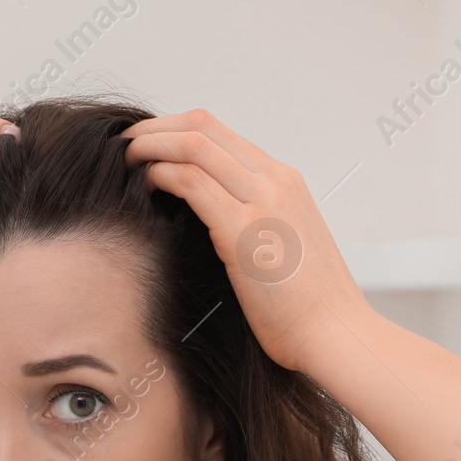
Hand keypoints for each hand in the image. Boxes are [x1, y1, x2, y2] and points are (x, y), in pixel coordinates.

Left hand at [120, 108, 369, 373]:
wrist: (337, 335)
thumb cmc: (307, 308)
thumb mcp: (283, 248)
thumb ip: (254, 224)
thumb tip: (209, 225)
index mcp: (286, 182)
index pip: (220, 133)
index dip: (174, 130)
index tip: (146, 145)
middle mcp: (276, 180)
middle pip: (203, 125)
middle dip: (155, 128)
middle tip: (124, 144)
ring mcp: (263, 201)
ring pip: (193, 145)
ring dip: (149, 146)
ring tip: (123, 162)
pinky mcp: (243, 230)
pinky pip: (190, 182)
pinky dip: (158, 175)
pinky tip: (142, 187)